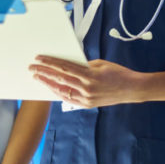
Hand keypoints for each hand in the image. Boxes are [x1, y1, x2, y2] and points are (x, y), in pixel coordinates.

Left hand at [29, 56, 143, 107]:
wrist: (132, 89)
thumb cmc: (118, 73)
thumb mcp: (100, 64)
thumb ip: (83, 65)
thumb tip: (68, 65)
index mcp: (90, 75)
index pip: (64, 67)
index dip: (50, 63)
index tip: (39, 59)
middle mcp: (87, 88)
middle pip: (59, 79)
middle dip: (44, 73)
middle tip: (32, 68)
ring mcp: (87, 98)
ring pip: (62, 90)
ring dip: (48, 84)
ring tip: (38, 78)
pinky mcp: (88, 105)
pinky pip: (69, 99)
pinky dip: (59, 93)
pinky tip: (51, 88)